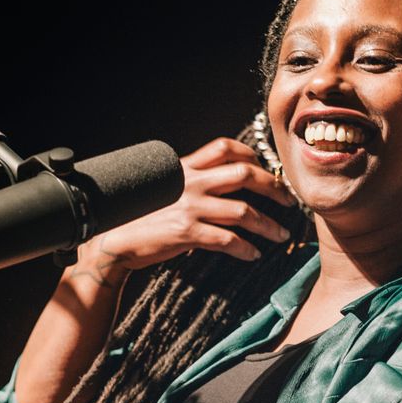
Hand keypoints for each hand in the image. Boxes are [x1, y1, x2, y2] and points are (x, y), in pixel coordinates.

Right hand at [90, 137, 294, 270]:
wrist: (113, 241)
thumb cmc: (139, 217)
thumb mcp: (164, 190)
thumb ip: (190, 184)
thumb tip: (219, 188)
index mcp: (185, 169)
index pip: (224, 147)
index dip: (251, 154)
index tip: (267, 168)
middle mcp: (191, 183)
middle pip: (245, 174)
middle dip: (273, 187)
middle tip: (288, 201)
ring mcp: (190, 207)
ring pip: (244, 211)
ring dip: (268, 224)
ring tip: (280, 235)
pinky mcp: (187, 233)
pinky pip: (228, 240)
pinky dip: (246, 249)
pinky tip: (253, 255)